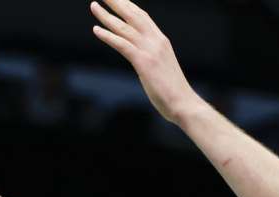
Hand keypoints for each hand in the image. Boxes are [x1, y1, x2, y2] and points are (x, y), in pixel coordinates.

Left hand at [89, 0, 204, 123]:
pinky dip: (108, 36)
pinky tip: (96, 30)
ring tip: (94, 6)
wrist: (184, 104)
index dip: (128, 6)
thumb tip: (141, 62)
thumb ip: (151, 60)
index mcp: (161, 41)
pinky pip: (122, 44)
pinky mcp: (144, 62)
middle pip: (133, 15)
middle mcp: (156, 41)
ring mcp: (150, 50)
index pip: (143, 17)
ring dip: (107, 16)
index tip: (117, 0)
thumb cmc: (173, 93)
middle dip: (117, 2)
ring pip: (125, 27)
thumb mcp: (162, 69)